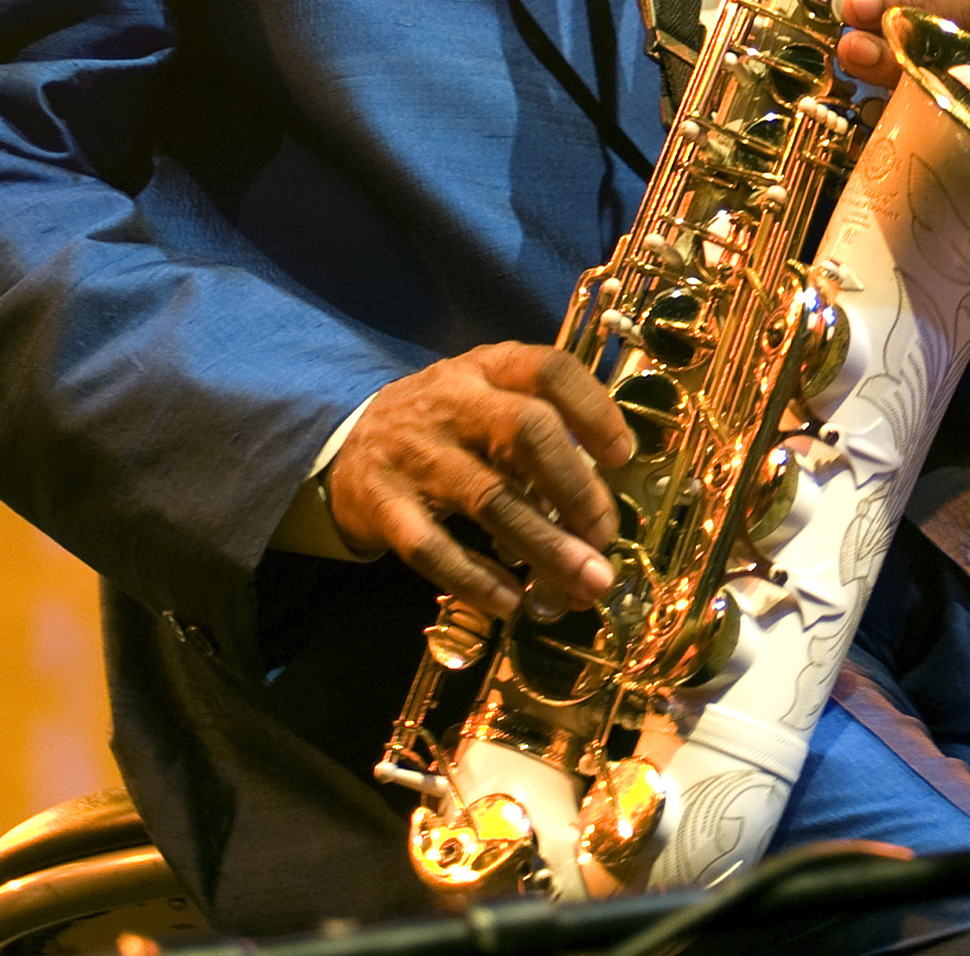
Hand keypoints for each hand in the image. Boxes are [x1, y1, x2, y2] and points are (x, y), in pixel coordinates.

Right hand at [324, 344, 636, 622]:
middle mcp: (453, 401)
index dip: (594, 411)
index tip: (623, 456)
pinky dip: (475, 579)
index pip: (550, 370)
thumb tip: (606, 503)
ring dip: (546, 546)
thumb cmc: (446, 426)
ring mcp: (415, 453)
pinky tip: (510, 602)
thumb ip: (545, 434)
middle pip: (526, 431)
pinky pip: (432, 547)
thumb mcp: (490, 400)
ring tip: (586, 584)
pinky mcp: (383, 505)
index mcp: (490, 367)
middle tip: (605, 536)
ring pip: (489, 498)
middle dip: (577, 488)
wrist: (346, 445)